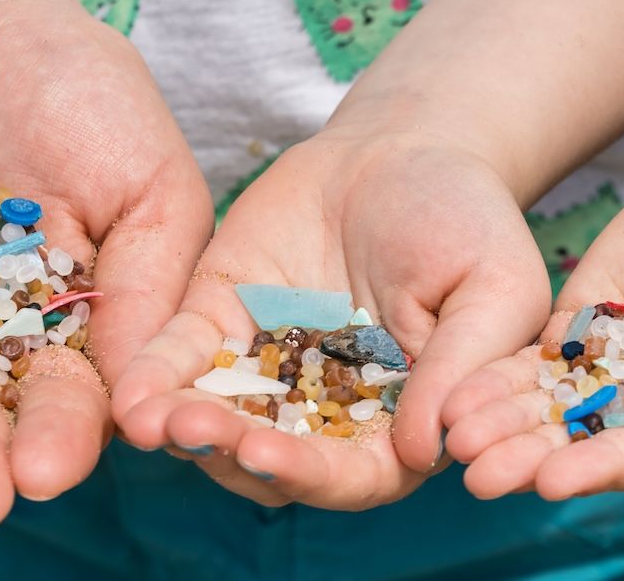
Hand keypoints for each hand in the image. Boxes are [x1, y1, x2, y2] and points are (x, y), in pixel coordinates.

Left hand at [110, 132, 548, 508]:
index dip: (309, 474)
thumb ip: (461, 365)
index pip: (352, 474)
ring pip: (218, 417)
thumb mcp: (493, 286)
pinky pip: (183, 355)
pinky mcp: (221, 319)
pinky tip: (130, 390)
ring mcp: (266, 367)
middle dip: (230, 450)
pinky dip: (154, 373)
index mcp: (396, 420)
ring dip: (183, 426)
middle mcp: (324, 409)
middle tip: (193, 429)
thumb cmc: (465, 220)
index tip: (267, 454)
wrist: (402, 148)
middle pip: (271, 457)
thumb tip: (425, 451)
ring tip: (151, 417)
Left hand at [443, 151, 623, 499]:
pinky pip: (537, 369)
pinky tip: (456, 396)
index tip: (552, 481)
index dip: (604, 469)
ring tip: (454, 440)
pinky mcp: (582, 339)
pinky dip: (498, 383)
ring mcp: (618, 376)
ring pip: (555, 411)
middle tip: (479, 474)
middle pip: (593, 444)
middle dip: (534, 459)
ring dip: (505, 427)